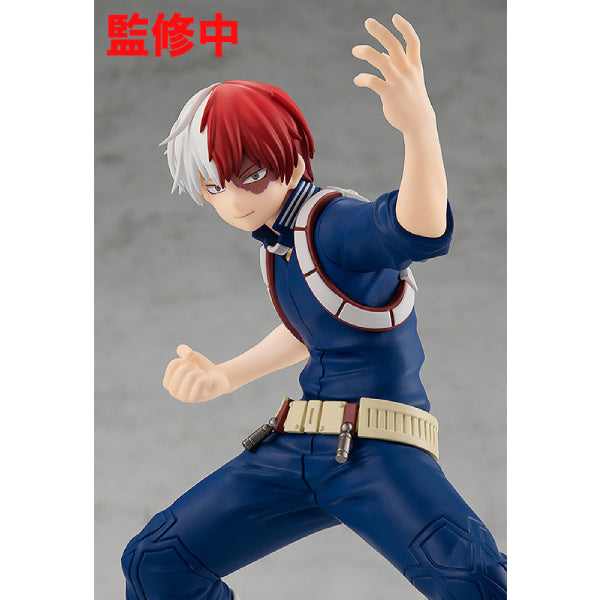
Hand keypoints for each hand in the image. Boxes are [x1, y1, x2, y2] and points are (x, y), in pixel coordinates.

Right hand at [163, 344, 229, 402]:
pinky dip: (206, 379)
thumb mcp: (191, 355)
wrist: (218, 377)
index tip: (190, 366)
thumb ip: (184, 350)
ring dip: (200, 373)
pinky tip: (207, 384)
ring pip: (191, 376)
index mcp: (168, 383)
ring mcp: (184, 398)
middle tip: (198, 372)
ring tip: (202, 378)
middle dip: (193, 367)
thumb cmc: (201, 367)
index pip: (174, 364)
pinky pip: (200, 382)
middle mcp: (173, 392)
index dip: (186, 361)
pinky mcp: (196, 399)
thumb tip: (187, 356)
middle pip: (182, 370)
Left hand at [352, 15, 435, 135]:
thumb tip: (381, 53)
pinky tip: (357, 80)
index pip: (412, 41)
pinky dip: (362, 78)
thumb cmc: (412, 101)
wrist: (419, 123)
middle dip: (380, 31)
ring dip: (366, 52)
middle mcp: (407, 71)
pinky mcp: (389, 94)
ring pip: (380, 60)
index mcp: (415, 66)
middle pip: (393, 45)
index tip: (394, 17)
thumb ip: (396, 66)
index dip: (404, 27)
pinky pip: (372, 81)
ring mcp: (399, 82)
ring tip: (355, 50)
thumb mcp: (409, 81)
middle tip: (368, 22)